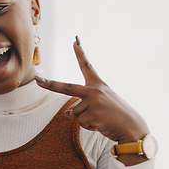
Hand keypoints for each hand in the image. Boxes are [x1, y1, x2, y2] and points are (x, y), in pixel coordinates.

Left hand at [34, 36, 149, 143]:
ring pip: (75, 113)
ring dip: (85, 120)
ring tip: (100, 120)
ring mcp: (93, 100)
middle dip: (50, 84)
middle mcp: (94, 90)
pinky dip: (88, 126)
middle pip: (66, 88)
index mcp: (98, 84)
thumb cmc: (115, 116)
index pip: (87, 66)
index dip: (80, 53)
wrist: (132, 127)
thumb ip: (83, 106)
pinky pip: (80, 122)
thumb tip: (66, 114)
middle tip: (37, 80)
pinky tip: (101, 124)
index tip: (75, 40)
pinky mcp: (93, 112)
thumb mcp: (99, 106)